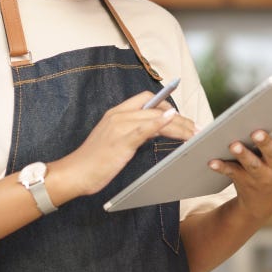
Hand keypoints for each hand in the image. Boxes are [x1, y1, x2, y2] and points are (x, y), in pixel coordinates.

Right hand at [54, 91, 196, 199]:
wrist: (75, 173)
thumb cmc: (95, 160)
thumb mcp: (117, 139)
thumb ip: (135, 131)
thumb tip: (157, 128)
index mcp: (116, 113)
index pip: (146, 99)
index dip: (167, 105)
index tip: (182, 117)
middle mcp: (118, 116)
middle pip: (156, 109)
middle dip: (180, 118)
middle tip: (196, 128)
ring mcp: (119, 127)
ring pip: (155, 118)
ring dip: (178, 125)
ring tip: (193, 133)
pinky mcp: (120, 142)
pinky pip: (143, 129)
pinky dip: (158, 123)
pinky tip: (171, 120)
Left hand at [208, 115, 271, 221]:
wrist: (263, 200)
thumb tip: (266, 109)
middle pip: (271, 154)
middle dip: (265, 143)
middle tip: (257, 132)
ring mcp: (261, 176)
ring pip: (252, 164)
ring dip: (243, 154)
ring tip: (234, 144)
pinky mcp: (244, 181)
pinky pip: (232, 172)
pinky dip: (221, 167)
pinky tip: (212, 161)